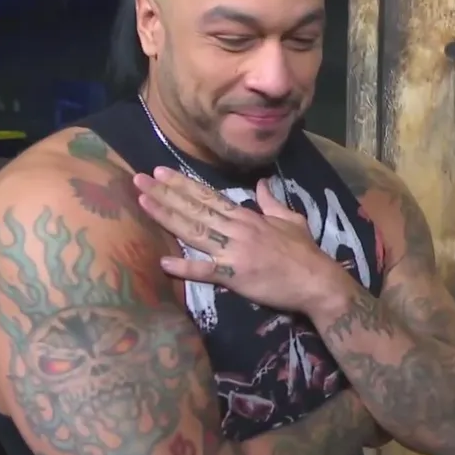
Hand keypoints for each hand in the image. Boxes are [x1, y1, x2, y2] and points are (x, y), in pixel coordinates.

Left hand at [133, 167, 346, 312]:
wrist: (316, 281)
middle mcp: (237, 229)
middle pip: (195, 208)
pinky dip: (185, 268)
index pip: (209, 196)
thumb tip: (262, 183)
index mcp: (248, 217)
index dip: (183, 184)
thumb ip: (272, 202)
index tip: (161, 172)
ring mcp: (235, 252)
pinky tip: (163, 261)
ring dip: (167, 217)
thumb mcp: (291, 220)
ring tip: (143, 202)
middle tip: (138, 179)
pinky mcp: (235, 277)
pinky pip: (206, 271)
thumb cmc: (305, 252)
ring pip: (195, 231)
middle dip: (165, 193)